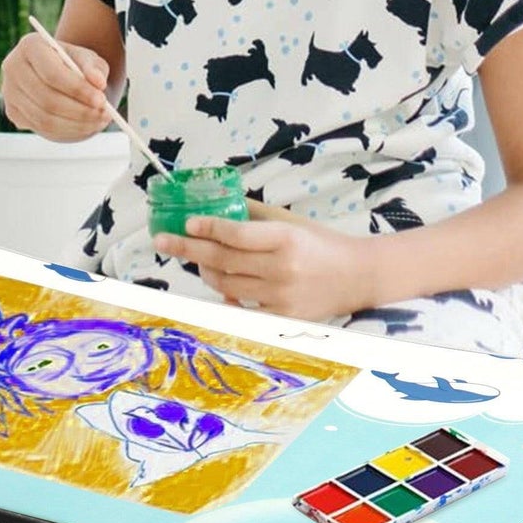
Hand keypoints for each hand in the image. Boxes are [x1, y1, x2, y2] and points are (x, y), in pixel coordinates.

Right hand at [0, 31, 111, 140]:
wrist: (59, 75)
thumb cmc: (74, 64)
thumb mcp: (88, 59)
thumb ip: (94, 68)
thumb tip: (98, 82)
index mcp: (30, 46)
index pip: (52, 74)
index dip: (78, 90)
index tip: (101, 100)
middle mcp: (13, 68)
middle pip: (46, 99)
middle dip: (79, 111)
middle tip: (104, 115)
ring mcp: (9, 92)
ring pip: (44, 118)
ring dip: (76, 123)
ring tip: (99, 120)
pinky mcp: (13, 112)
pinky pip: (42, 129)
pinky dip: (68, 130)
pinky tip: (85, 125)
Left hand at [153, 214, 381, 320]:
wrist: (358, 276)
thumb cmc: (322, 244)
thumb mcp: (292, 222)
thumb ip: (255, 215)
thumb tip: (218, 205)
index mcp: (285, 238)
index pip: (235, 234)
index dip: (207, 228)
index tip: (187, 224)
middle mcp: (282, 268)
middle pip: (223, 260)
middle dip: (188, 249)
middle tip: (163, 240)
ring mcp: (281, 296)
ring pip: (226, 285)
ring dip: (206, 271)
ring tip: (199, 261)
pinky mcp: (282, 318)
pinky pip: (241, 309)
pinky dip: (227, 298)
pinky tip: (219, 286)